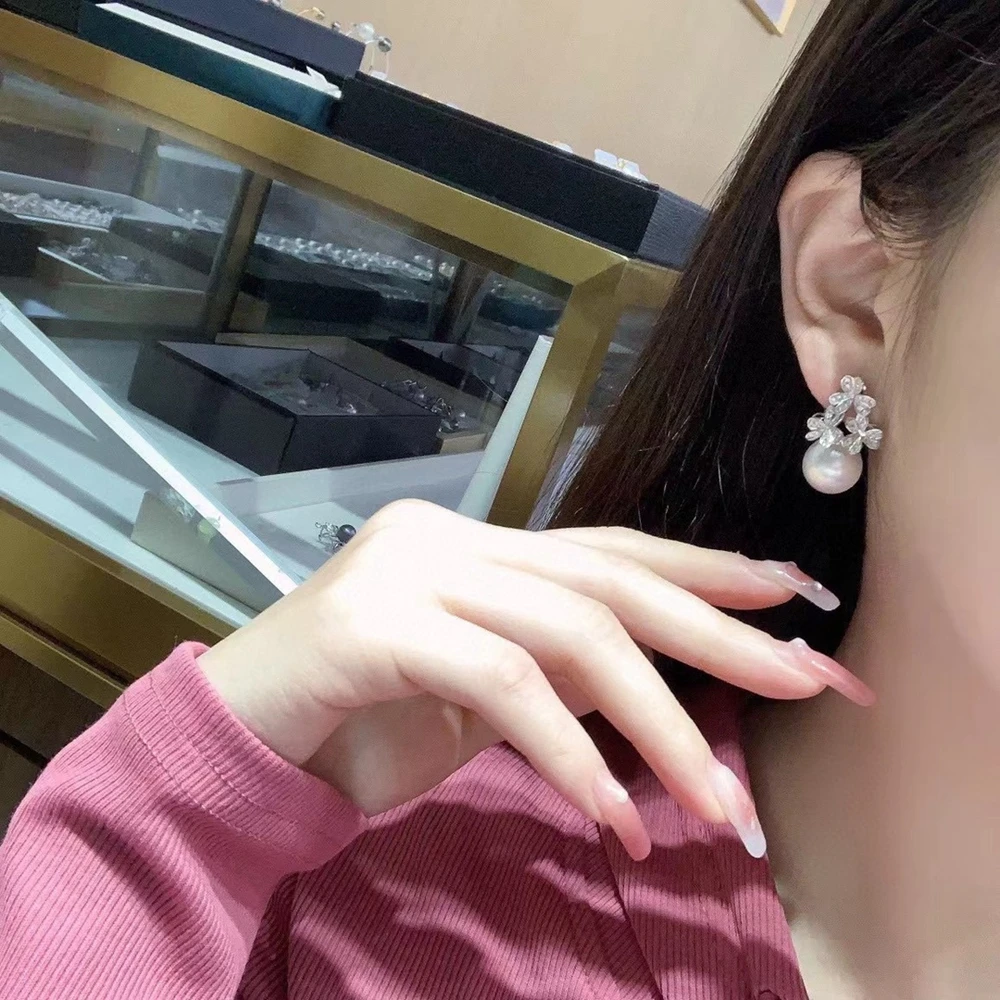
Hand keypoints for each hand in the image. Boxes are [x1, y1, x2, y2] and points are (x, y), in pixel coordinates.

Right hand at [198, 500, 870, 859]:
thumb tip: (650, 678)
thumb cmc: (358, 719)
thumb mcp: (479, 695)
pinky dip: (570, 755)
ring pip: (568, 633)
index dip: (700, 567)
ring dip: (657, 725)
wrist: (236, 739)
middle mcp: (448, 539)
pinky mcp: (375, 623)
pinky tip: (609, 815)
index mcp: (476, 546)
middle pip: (606, 578)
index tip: (786, 593)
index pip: (606, 547)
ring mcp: (409, 571)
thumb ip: (555, 670)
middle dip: (712, 632)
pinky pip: (504, 685)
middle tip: (800, 678)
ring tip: (715, 804)